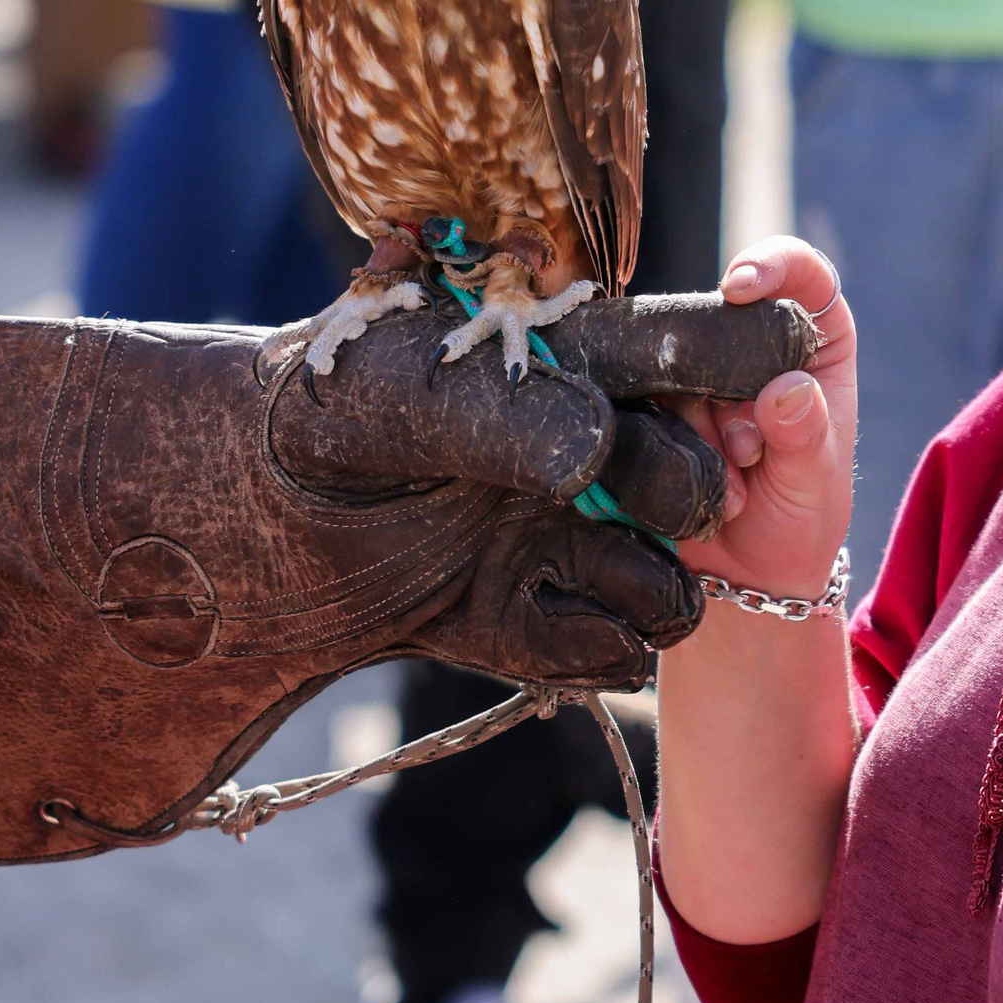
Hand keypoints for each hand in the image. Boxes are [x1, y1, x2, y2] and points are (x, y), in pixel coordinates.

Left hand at [0, 298, 816, 863]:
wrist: (207, 532)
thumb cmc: (287, 419)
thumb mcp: (373, 393)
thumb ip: (487, 411)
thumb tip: (592, 455)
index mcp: (565, 354)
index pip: (696, 342)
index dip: (754, 353)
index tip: (795, 365)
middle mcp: (587, 448)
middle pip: (705, 477)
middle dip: (681, 488)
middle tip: (648, 492)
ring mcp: (568, 545)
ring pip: (677, 588)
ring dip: (635, 587)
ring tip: (550, 565)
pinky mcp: (535, 628)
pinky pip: (611, 659)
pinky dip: (577, 649)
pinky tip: (513, 621)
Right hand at [673, 239, 855, 603]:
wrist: (744, 577)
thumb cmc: (798, 520)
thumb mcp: (814, 485)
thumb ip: (805, 437)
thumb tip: (788, 389)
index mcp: (815, 343)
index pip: (804, 274)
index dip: (773, 263)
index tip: (739, 286)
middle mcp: (754, 347)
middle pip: (723, 320)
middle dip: (728, 389)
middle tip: (749, 454)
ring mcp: (699, 374)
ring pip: (676, 366)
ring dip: (700, 432)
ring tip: (734, 487)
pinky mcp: (654, 404)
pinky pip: (641, 402)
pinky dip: (669, 447)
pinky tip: (701, 490)